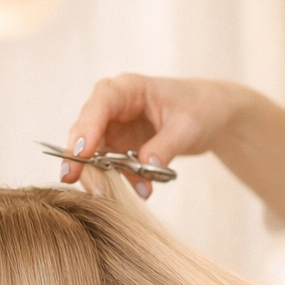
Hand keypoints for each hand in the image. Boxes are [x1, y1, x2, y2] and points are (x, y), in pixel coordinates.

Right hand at [63, 75, 249, 198]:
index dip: (87, 128)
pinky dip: (124, 181)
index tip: (81, 153)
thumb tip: (144, 166)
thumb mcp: (187, 127)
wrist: (211, 114)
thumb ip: (165, 146)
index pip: (100, 104)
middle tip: (73, 180)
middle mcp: (113, 107)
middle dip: (80, 156)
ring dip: (102, 175)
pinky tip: (144, 191)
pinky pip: (112, 167)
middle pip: (86, 130)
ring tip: (113, 195)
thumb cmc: (199, 108)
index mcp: (128, 89)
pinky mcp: (120, 148)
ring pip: (93, 153)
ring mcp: (114, 129)